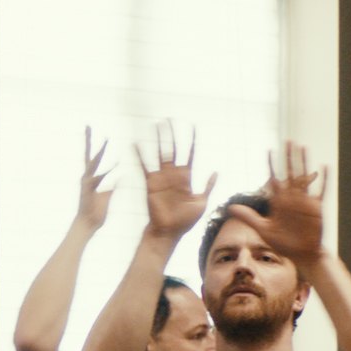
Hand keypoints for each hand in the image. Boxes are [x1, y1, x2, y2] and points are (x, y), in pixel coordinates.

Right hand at [76, 128, 115, 230]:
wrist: (87, 226)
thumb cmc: (96, 213)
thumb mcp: (108, 196)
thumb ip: (114, 185)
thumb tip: (123, 176)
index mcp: (91, 178)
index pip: (94, 158)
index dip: (97, 146)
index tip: (101, 135)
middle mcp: (87, 177)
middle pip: (89, 154)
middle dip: (89, 139)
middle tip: (88, 125)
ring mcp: (86, 182)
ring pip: (93, 162)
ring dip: (100, 150)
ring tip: (105, 137)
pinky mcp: (89, 190)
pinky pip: (101, 178)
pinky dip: (108, 171)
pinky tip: (118, 163)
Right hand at [138, 122, 215, 240]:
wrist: (169, 232)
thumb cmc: (186, 221)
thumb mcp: (202, 203)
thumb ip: (208, 187)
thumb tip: (216, 171)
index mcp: (186, 177)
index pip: (190, 153)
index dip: (192, 140)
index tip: (193, 126)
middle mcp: (173, 174)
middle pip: (173, 148)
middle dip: (172, 134)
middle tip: (170, 119)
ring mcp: (162, 178)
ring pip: (160, 153)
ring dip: (158, 139)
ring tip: (155, 124)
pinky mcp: (151, 183)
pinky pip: (145, 166)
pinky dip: (140, 155)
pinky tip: (135, 144)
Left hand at [227, 142, 326, 266]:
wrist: (302, 254)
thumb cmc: (283, 244)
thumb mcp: (264, 230)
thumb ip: (249, 217)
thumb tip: (230, 207)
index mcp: (279, 202)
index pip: (274, 179)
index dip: (272, 165)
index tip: (269, 150)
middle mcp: (292, 198)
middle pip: (290, 172)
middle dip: (289, 156)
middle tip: (288, 140)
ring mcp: (304, 201)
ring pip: (304, 177)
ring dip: (303, 161)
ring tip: (303, 147)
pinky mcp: (316, 207)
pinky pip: (320, 190)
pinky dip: (323, 179)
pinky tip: (324, 166)